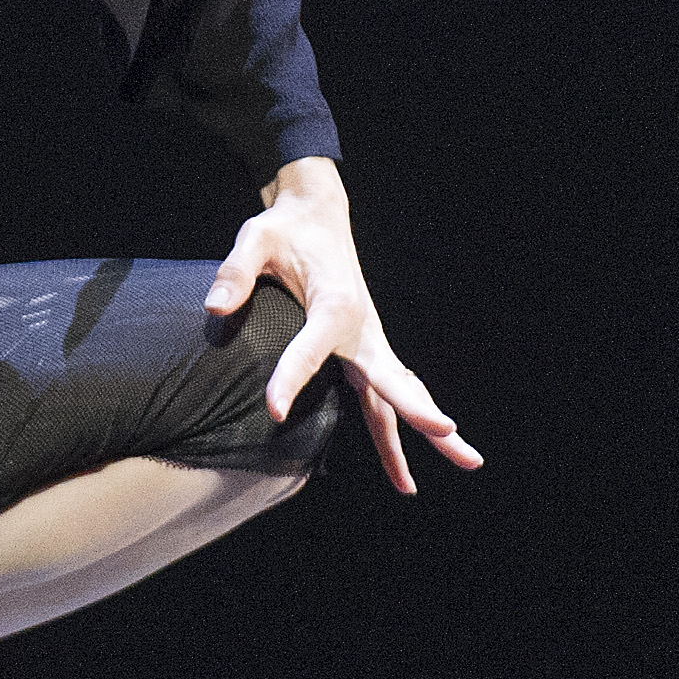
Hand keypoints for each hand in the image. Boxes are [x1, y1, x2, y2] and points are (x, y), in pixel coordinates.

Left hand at [205, 156, 479, 494]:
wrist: (316, 215)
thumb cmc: (285, 229)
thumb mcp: (255, 240)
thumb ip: (235, 273)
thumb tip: (212, 308)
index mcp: (333, 302)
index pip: (310, 349)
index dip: (290, 380)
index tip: (273, 410)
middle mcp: (359, 327)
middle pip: (390, 378)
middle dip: (417, 409)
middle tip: (447, 432)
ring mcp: (367, 340)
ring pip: (400, 392)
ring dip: (427, 428)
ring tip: (466, 463)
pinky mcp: (364, 347)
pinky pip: (389, 389)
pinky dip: (406, 416)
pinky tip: (415, 450)